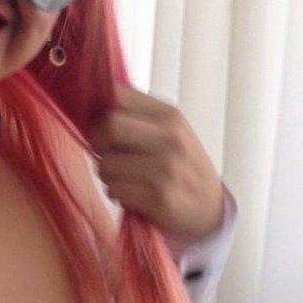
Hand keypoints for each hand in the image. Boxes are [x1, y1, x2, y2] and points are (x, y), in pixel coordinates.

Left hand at [88, 83, 224, 243]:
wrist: (211, 207)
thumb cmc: (180, 164)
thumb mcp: (169, 130)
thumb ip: (135, 116)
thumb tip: (91, 105)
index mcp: (169, 114)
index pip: (117, 95)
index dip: (98, 112)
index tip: (101, 126)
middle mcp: (170, 137)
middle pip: (108, 126)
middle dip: (97, 142)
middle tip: (106, 152)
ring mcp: (166, 167)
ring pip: (105, 163)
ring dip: (107, 174)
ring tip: (126, 178)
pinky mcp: (159, 197)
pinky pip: (114, 190)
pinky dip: (117, 194)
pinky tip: (134, 194)